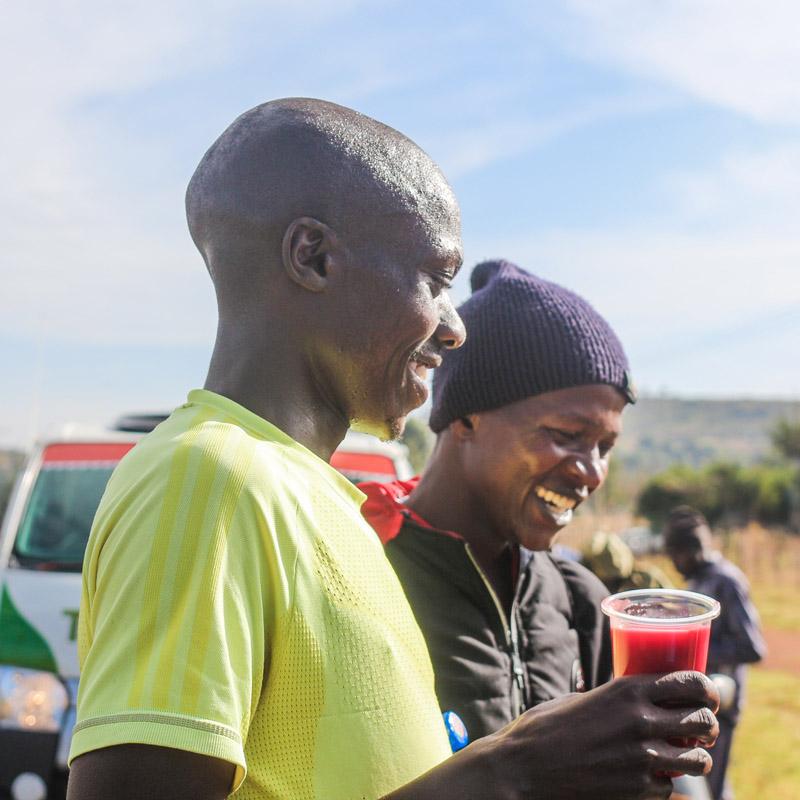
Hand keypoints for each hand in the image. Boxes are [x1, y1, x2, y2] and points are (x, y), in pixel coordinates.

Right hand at [474, 670, 718, 799]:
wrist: (524, 766)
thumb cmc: (546, 728)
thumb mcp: (585, 698)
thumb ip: (617, 698)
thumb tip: (642, 698)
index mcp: (627, 689)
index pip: (690, 682)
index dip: (708, 689)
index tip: (709, 697)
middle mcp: (641, 719)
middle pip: (702, 720)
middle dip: (707, 726)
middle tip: (700, 730)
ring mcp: (642, 756)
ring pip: (698, 760)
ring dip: (695, 759)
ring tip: (684, 757)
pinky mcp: (638, 789)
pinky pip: (669, 787)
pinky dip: (664, 784)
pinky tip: (648, 777)